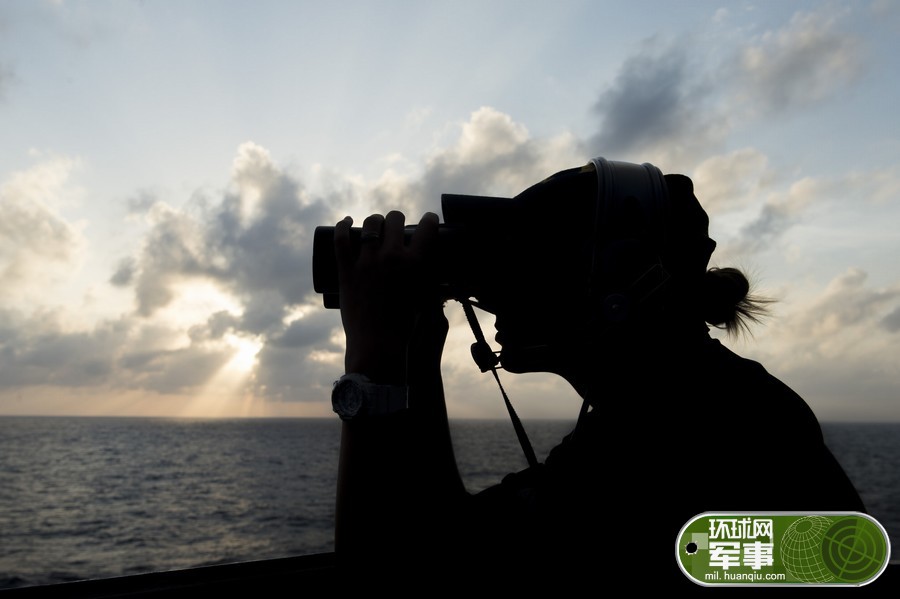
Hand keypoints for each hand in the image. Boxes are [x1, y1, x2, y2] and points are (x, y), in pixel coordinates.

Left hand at [334, 210, 439, 383]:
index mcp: (415, 264)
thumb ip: (433, 286)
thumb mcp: (425, 300)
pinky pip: (341, 239)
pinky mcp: (346, 270)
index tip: (428, 220)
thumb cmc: (404, 327)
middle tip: (396, 226)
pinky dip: (342, 226)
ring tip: (375, 225)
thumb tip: (444, 282)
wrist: (376, 344)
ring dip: (375, 221)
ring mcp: (367, 262)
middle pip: (395, 219)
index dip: (429, 220)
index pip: (426, 229)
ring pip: (370, 224)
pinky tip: (346, 222)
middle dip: (397, 219)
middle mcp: (391, 257)